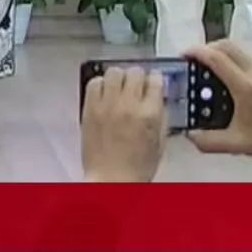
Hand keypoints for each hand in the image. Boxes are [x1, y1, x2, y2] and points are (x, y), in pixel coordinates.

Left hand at [80, 66, 168, 182]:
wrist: (110, 180)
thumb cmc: (135, 168)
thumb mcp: (160, 142)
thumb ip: (161, 117)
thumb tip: (159, 99)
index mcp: (150, 114)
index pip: (155, 80)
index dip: (155, 80)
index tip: (153, 82)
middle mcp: (128, 106)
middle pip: (135, 72)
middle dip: (138, 78)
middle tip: (136, 86)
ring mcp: (107, 105)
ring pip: (114, 72)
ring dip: (119, 78)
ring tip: (119, 88)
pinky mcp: (90, 108)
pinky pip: (94, 82)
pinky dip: (100, 84)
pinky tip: (104, 94)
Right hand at [185, 40, 251, 158]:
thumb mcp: (237, 143)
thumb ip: (209, 141)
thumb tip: (190, 136)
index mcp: (245, 86)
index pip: (216, 58)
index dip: (196, 52)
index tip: (183, 54)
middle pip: (227, 45)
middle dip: (206, 48)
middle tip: (194, 59)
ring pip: (239, 48)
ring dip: (220, 51)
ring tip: (209, 66)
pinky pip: (248, 56)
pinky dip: (233, 58)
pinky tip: (230, 76)